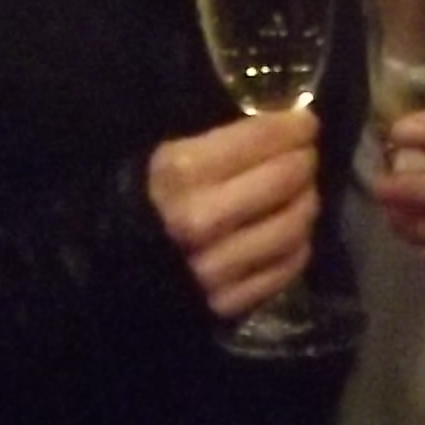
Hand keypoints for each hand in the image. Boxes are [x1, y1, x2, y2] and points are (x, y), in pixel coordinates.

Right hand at [147, 111, 318, 320]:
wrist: (118, 265)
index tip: (306, 123)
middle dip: (305, 160)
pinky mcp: (227, 301)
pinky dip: (298, 244)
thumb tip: (283, 122)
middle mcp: (200, 219)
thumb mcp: (171, 153)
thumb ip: (224, 137)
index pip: (263, 138)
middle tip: (305, 156)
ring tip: (300, 193)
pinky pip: (288, 267)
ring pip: (294, 224)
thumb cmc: (150, 198)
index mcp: (182, 172)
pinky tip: (289, 230)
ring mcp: (215, 266)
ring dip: (307, 202)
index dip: (295, 126)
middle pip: (286, 178)